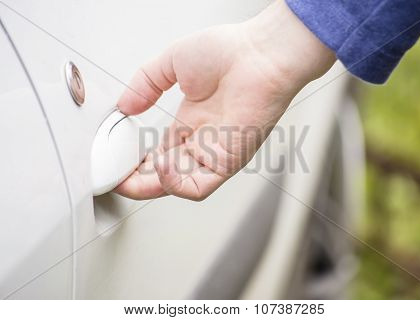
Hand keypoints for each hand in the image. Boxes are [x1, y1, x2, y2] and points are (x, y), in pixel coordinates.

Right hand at [115, 0, 334, 200]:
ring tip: (127, 180)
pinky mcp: (228, 162)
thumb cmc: (230, 53)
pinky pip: (198, 186)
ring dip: (151, 186)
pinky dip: (175, 184)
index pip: (160, 154)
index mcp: (191, 122)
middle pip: (166, 175)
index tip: (114, 164)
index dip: (136, 163)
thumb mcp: (173, 63)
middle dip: (138, 182)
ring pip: (179, 185)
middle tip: (115, 180)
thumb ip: (145, 84)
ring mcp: (215, 153)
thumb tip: (124, 106)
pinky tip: (160, 167)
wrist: (261, 54)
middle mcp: (202, 141)